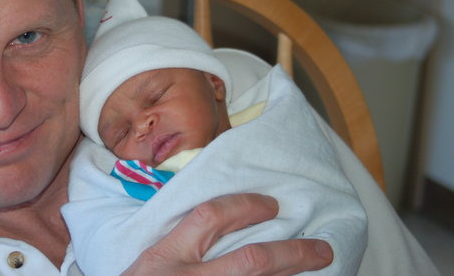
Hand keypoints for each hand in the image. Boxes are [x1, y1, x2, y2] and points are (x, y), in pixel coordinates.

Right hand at [123, 193, 332, 275]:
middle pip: (252, 261)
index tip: (270, 205)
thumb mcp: (151, 261)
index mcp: (168, 255)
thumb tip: (221, 222)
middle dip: (292, 252)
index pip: (210, 217)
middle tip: (322, 249)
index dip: (245, 206)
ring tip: (320, 268)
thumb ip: (180, 243)